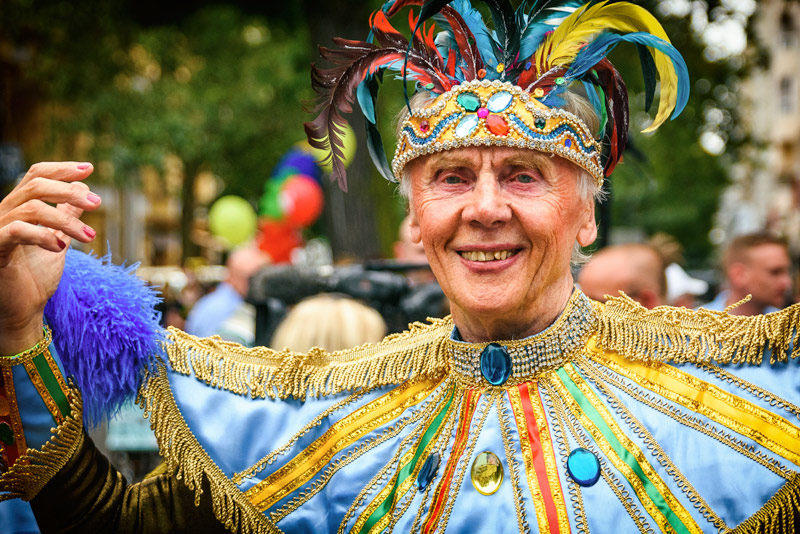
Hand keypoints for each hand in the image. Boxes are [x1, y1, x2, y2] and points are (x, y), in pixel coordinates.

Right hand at [0, 162, 100, 354]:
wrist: (21, 311)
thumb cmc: (35, 277)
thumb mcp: (59, 240)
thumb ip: (67, 215)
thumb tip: (84, 190)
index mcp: (18, 209)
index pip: (35, 175)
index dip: (61, 169)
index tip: (90, 168)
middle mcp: (4, 214)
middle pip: (35, 186)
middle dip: (69, 192)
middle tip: (99, 204)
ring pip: (32, 208)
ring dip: (67, 221)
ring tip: (89, 237)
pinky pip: (16, 231)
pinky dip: (43, 235)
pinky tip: (61, 247)